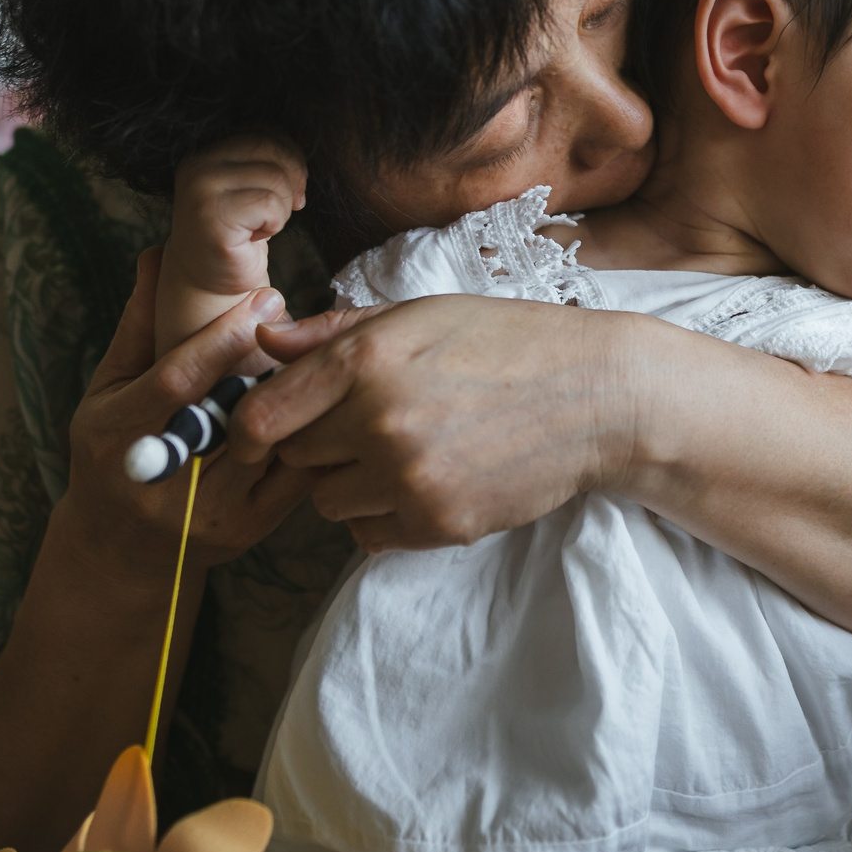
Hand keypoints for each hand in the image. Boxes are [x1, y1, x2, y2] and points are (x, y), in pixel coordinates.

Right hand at [60, 248, 323, 587]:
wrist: (120, 551)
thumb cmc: (110, 454)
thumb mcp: (107, 389)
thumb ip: (138, 326)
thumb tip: (157, 255)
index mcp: (117, 437)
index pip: (177, 382)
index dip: (223, 338)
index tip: (265, 298)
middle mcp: (162, 482)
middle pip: (230, 415)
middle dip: (274, 364)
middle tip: (310, 322)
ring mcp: (209, 513)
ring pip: (270, 446)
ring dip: (302, 399)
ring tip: (328, 355)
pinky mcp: (248, 532)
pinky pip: (296, 477)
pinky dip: (316, 436)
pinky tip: (330, 402)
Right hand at [158, 136, 307, 355]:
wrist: (210, 281)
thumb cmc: (238, 232)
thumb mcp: (251, 185)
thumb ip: (268, 158)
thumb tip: (305, 146)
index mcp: (204, 151)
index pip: (265, 133)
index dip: (289, 158)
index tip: (288, 188)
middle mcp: (197, 165)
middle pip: (273, 150)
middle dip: (290, 182)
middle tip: (277, 212)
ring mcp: (201, 191)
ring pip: (277, 179)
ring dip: (281, 208)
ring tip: (259, 226)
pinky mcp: (213, 218)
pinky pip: (271, 205)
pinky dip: (275, 224)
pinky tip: (255, 237)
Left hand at [224, 294, 645, 552]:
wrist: (597, 397)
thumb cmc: (509, 344)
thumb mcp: (421, 315)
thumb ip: (335, 331)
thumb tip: (264, 338)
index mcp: (366, 358)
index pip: (263, 413)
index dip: (254, 426)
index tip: (267, 431)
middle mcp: (378, 419)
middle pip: (295, 458)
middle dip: (318, 445)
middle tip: (366, 427)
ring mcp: (407, 477)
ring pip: (328, 503)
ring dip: (352, 485)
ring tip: (405, 453)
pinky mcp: (436, 523)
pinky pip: (369, 536)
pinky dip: (385, 518)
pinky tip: (426, 482)